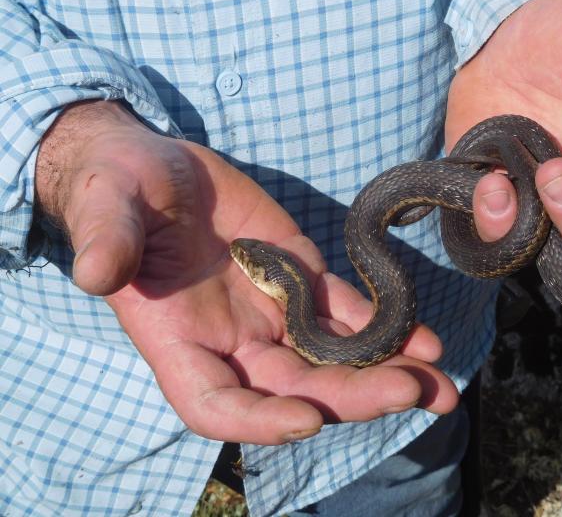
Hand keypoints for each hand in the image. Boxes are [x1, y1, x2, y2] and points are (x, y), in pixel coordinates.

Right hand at [36, 101, 457, 444]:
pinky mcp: (301, 277)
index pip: (216, 403)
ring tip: (438, 384)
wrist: (155, 170)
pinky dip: (386, 325)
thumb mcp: (108, 207)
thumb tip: (94, 272)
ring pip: (330, 358)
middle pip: (293, 389)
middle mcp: (230, 339)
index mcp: (178, 339)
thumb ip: (106, 240)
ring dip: (385, 372)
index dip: (258, 419)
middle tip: (410, 392)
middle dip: (350, 396)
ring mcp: (272, 312)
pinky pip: (348, 312)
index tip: (306, 419)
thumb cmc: (117, 190)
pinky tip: (427, 340)